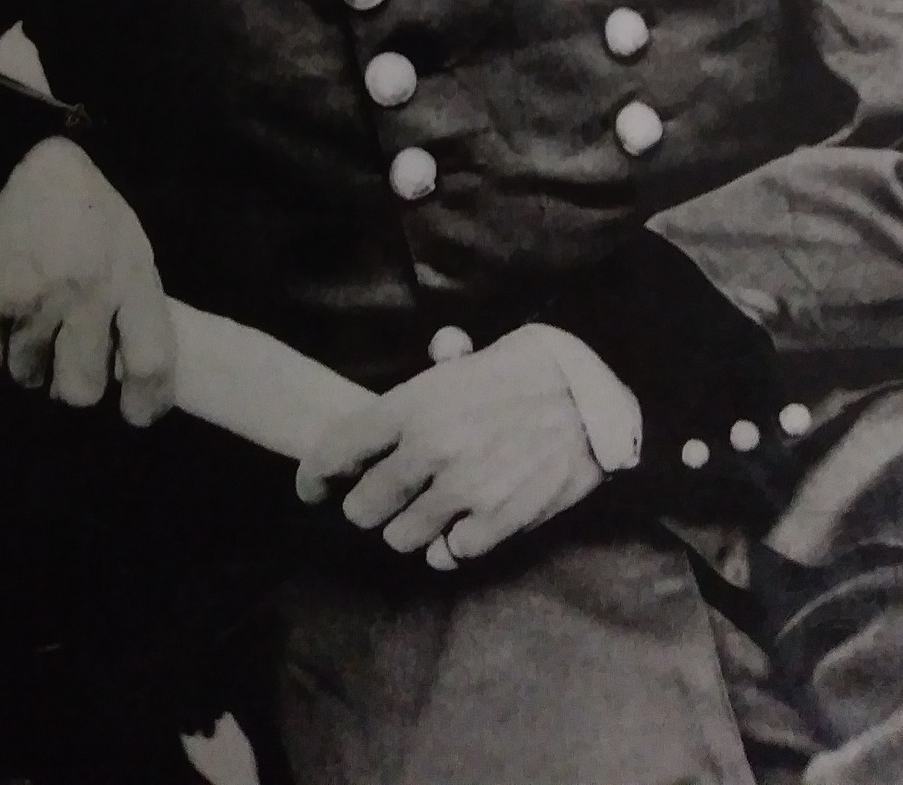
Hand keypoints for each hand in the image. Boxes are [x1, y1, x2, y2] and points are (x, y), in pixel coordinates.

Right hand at [0, 136, 174, 425]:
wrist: (38, 168)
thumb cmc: (97, 218)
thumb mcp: (135, 256)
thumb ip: (137, 314)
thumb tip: (129, 383)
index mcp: (129, 280)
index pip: (149, 364)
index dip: (146, 403)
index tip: (136, 414)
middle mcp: (81, 292)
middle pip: (80, 389)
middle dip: (76, 387)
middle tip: (72, 363)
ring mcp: (27, 296)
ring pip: (28, 377)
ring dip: (34, 363)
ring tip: (39, 326)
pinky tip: (7, 320)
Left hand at [295, 326, 602, 567]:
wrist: (593, 402)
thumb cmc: (532, 373)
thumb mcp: (481, 354)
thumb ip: (446, 356)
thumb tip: (441, 349)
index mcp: (416, 404)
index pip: (340, 449)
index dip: (315, 475)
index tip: (310, 489)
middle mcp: (431, 451)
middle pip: (363, 507)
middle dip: (364, 506)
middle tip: (376, 500)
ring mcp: (463, 491)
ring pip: (402, 538)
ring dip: (407, 529)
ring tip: (420, 514)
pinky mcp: (496, 521)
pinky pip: (450, 554)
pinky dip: (449, 546)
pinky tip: (457, 527)